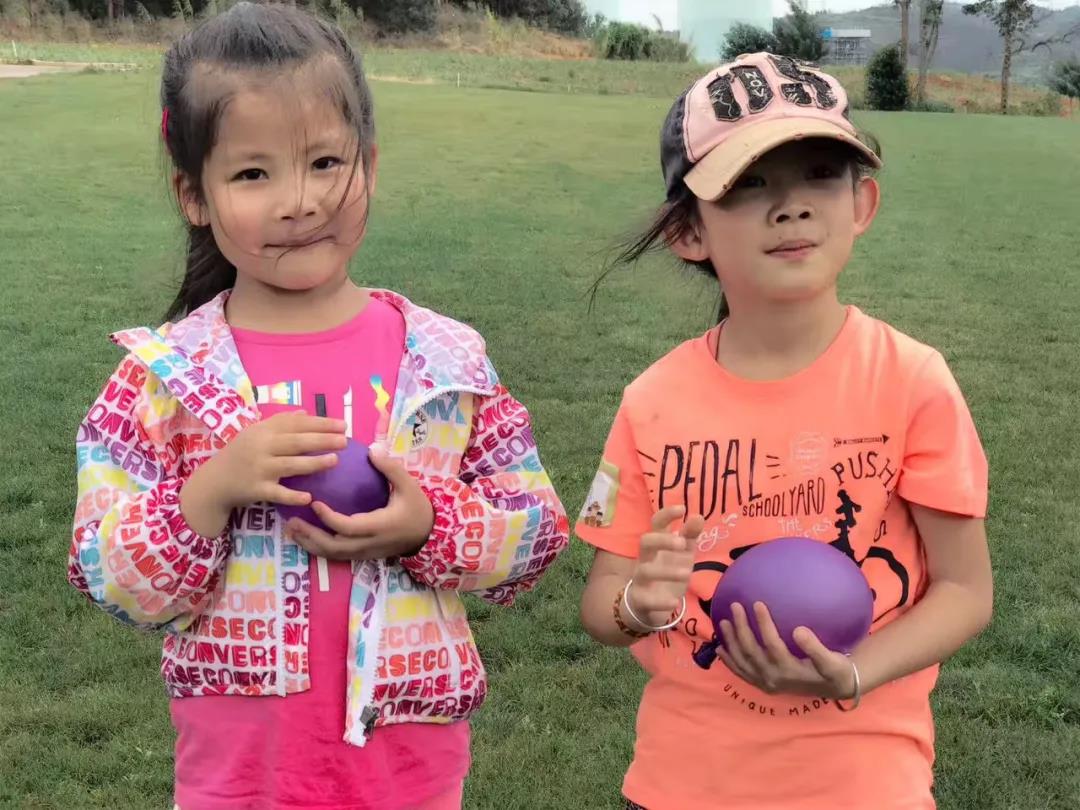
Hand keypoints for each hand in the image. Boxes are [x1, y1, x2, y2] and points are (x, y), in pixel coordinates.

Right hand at [181, 411, 345, 535]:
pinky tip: (309, 497)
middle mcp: (261, 447)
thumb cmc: (240, 455)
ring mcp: (259, 469)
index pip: (295, 424)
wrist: (214, 482)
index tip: (342, 425)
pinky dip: (292, 495)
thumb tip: (305, 412)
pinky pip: (277, 493)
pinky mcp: (256, 490)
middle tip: (344, 441)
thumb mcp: (255, 433)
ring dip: (313, 463)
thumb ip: (280, 422)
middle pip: (296, 442)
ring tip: (334, 461)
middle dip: (322, 440)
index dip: (320, 423)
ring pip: (290, 465)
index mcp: (263, 431)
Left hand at [285, 449, 435, 560]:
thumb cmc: (417, 509)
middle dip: (310, 535)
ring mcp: (364, 552)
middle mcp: (368, 543)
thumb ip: (391, 468)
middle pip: (333, 546)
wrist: (428, 535)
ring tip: (291, 529)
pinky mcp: (361, 555)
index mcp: (379, 526)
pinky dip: (318, 548)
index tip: (313, 502)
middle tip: (292, 519)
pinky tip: (305, 536)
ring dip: (309, 544)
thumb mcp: (409, 486)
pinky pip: (336, 555)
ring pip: (331, 554)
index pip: (348, 527)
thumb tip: (372, 449)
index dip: (328, 518)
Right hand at [626, 506, 704, 627]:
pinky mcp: (640, 600)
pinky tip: (674, 601)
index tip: (682, 508)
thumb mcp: (681, 555)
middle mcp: (646, 559)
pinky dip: (660, 601)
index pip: (656, 524)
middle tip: (681, 543)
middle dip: (661, 540)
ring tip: (687, 573)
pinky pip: (646, 600)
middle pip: (645, 542)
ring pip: (646, 571)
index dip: (666, 514)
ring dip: (666, 571)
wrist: (647, 607)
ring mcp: (640, 579)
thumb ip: (690, 536)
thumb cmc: (666, 573)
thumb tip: (698, 516)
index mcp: (656, 546)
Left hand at [716, 601, 856, 699]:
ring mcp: (767, 683)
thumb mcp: (832, 661)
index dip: (763, 624)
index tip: (757, 603)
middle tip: (735, 606)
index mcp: (789, 671)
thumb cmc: (835, 670)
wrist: (835, 688)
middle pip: (751, 651)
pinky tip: (720, 649)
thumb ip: (815, 648)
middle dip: (741, 628)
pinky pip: (742, 673)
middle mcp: (774, 679)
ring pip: (742, 662)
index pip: (771, 644)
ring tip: (723, 621)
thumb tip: (799, 630)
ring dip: (731, 642)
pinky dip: (730, 661)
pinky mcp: (764, 684)